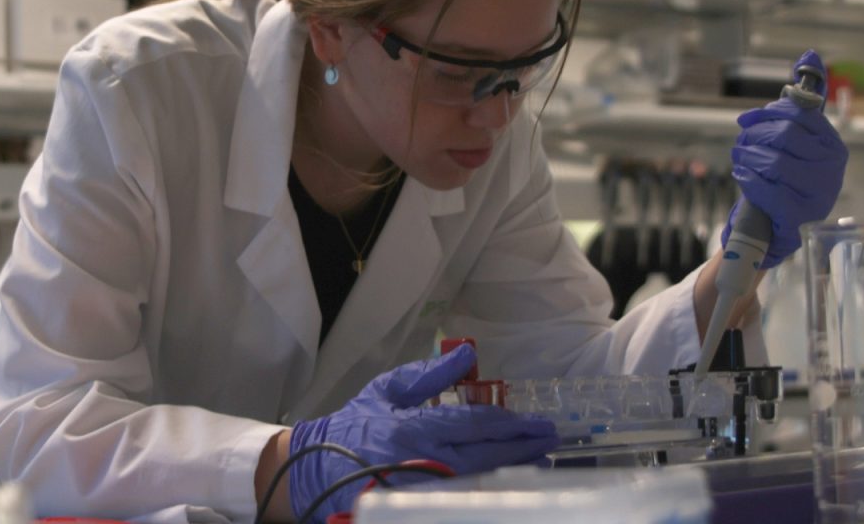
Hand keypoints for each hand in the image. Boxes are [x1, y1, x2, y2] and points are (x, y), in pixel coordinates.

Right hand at [287, 344, 558, 522]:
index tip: (541, 424)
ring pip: (476, 485)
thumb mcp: (387, 389)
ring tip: (540, 466)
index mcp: (414, 427)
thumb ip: (429, 376)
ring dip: (511, 475)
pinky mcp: (406, 508)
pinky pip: (454, 503)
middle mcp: (419, 461)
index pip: (475, 426)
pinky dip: (483, 495)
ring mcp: (416, 492)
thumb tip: (466, 356)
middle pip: (484, 458)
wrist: (311, 468)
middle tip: (552, 444)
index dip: (512, 426)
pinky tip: (504, 490)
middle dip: (522, 451)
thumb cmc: (353, 423)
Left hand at [721, 49, 847, 268]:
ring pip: (773, 161)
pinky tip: (742, 175)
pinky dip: (747, 178)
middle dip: (754, 135)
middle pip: (784, 135)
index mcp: (832, 144)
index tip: (746, 120)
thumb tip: (810, 55)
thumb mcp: (792, 140)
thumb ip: (798, 103)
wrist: (777, 225)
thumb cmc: (784, 176)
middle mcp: (832, 167)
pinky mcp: (799, 214)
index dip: (767, 113)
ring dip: (746, 156)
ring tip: (740, 157)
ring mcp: (819, 192)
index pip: (799, 115)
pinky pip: (766, 188)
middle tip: (741, 141)